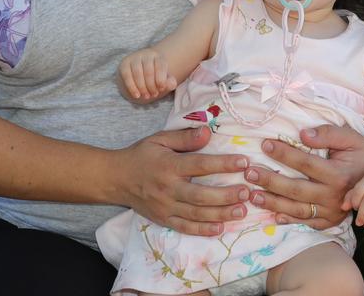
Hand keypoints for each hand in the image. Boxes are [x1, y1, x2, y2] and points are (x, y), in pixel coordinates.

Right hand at [117, 50, 175, 100]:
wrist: (139, 74)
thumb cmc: (154, 78)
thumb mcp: (164, 80)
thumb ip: (170, 82)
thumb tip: (172, 84)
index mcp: (158, 56)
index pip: (160, 66)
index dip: (161, 79)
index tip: (162, 89)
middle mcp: (146, 54)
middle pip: (149, 71)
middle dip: (152, 85)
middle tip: (154, 94)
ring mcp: (134, 58)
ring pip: (137, 73)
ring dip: (142, 87)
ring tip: (147, 96)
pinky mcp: (124, 64)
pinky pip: (127, 76)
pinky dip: (132, 87)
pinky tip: (137, 95)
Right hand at [117, 127, 249, 236]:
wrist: (116, 179)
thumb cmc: (142, 156)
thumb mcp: (160, 139)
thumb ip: (184, 137)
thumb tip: (208, 132)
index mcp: (169, 166)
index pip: (200, 165)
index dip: (223, 164)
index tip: (244, 162)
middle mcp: (168, 188)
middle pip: (200, 195)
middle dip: (226, 195)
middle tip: (247, 192)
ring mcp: (165, 207)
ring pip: (196, 214)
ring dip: (220, 214)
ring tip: (241, 211)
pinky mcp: (163, 220)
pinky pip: (185, 227)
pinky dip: (202, 230)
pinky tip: (220, 228)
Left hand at [245, 124, 363, 228]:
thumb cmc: (361, 152)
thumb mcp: (350, 137)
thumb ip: (328, 134)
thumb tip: (303, 134)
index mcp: (339, 174)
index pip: (305, 163)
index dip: (284, 154)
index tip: (264, 144)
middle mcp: (335, 196)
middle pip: (296, 189)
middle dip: (270, 181)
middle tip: (249, 172)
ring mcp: (332, 212)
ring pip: (297, 209)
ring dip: (273, 202)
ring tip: (252, 194)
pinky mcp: (330, 222)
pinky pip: (306, 223)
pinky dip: (288, 220)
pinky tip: (272, 215)